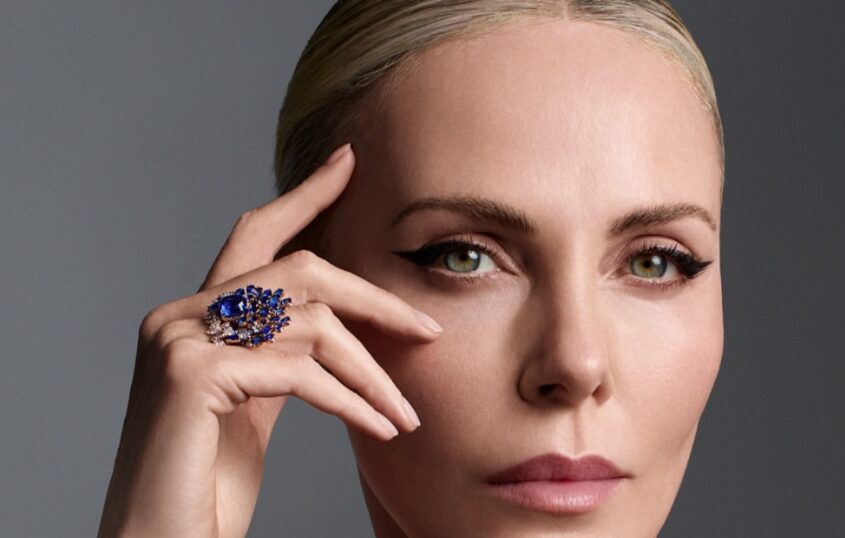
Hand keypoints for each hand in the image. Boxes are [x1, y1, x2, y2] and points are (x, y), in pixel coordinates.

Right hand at [98, 144, 441, 536]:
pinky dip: (351, 399)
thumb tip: (341, 329)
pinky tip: (380, 427)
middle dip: (372, 298)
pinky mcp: (189, 372)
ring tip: (406, 414)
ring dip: (373, 372)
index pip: (255, 234)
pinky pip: (299, 370)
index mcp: (195, 316)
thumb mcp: (254, 405)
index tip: (349, 165)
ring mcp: (178, 338)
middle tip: (427, 329)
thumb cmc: (206, 483)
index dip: (305, 196)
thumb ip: (283, 356)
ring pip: (311, 323)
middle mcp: (178, 314)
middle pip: (298, 269)